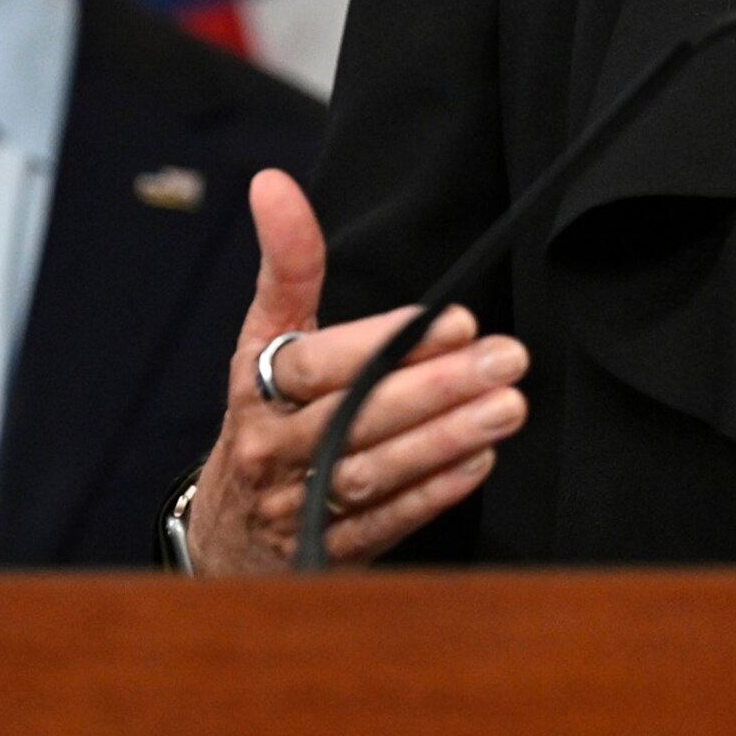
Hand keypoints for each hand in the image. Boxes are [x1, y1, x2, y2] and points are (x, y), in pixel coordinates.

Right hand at [185, 168, 529, 572]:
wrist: (228, 532)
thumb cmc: (266, 416)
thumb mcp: (264, 338)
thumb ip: (287, 265)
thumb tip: (274, 183)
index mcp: (257, 386)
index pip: (318, 362)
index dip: (386, 342)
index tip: (456, 321)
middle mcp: (271, 446)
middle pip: (354, 415)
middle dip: (436, 388)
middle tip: (506, 360)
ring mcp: (295, 503)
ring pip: (372, 470)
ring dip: (444, 438)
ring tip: (507, 407)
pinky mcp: (323, 552)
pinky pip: (380, 522)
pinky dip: (431, 493)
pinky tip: (478, 462)